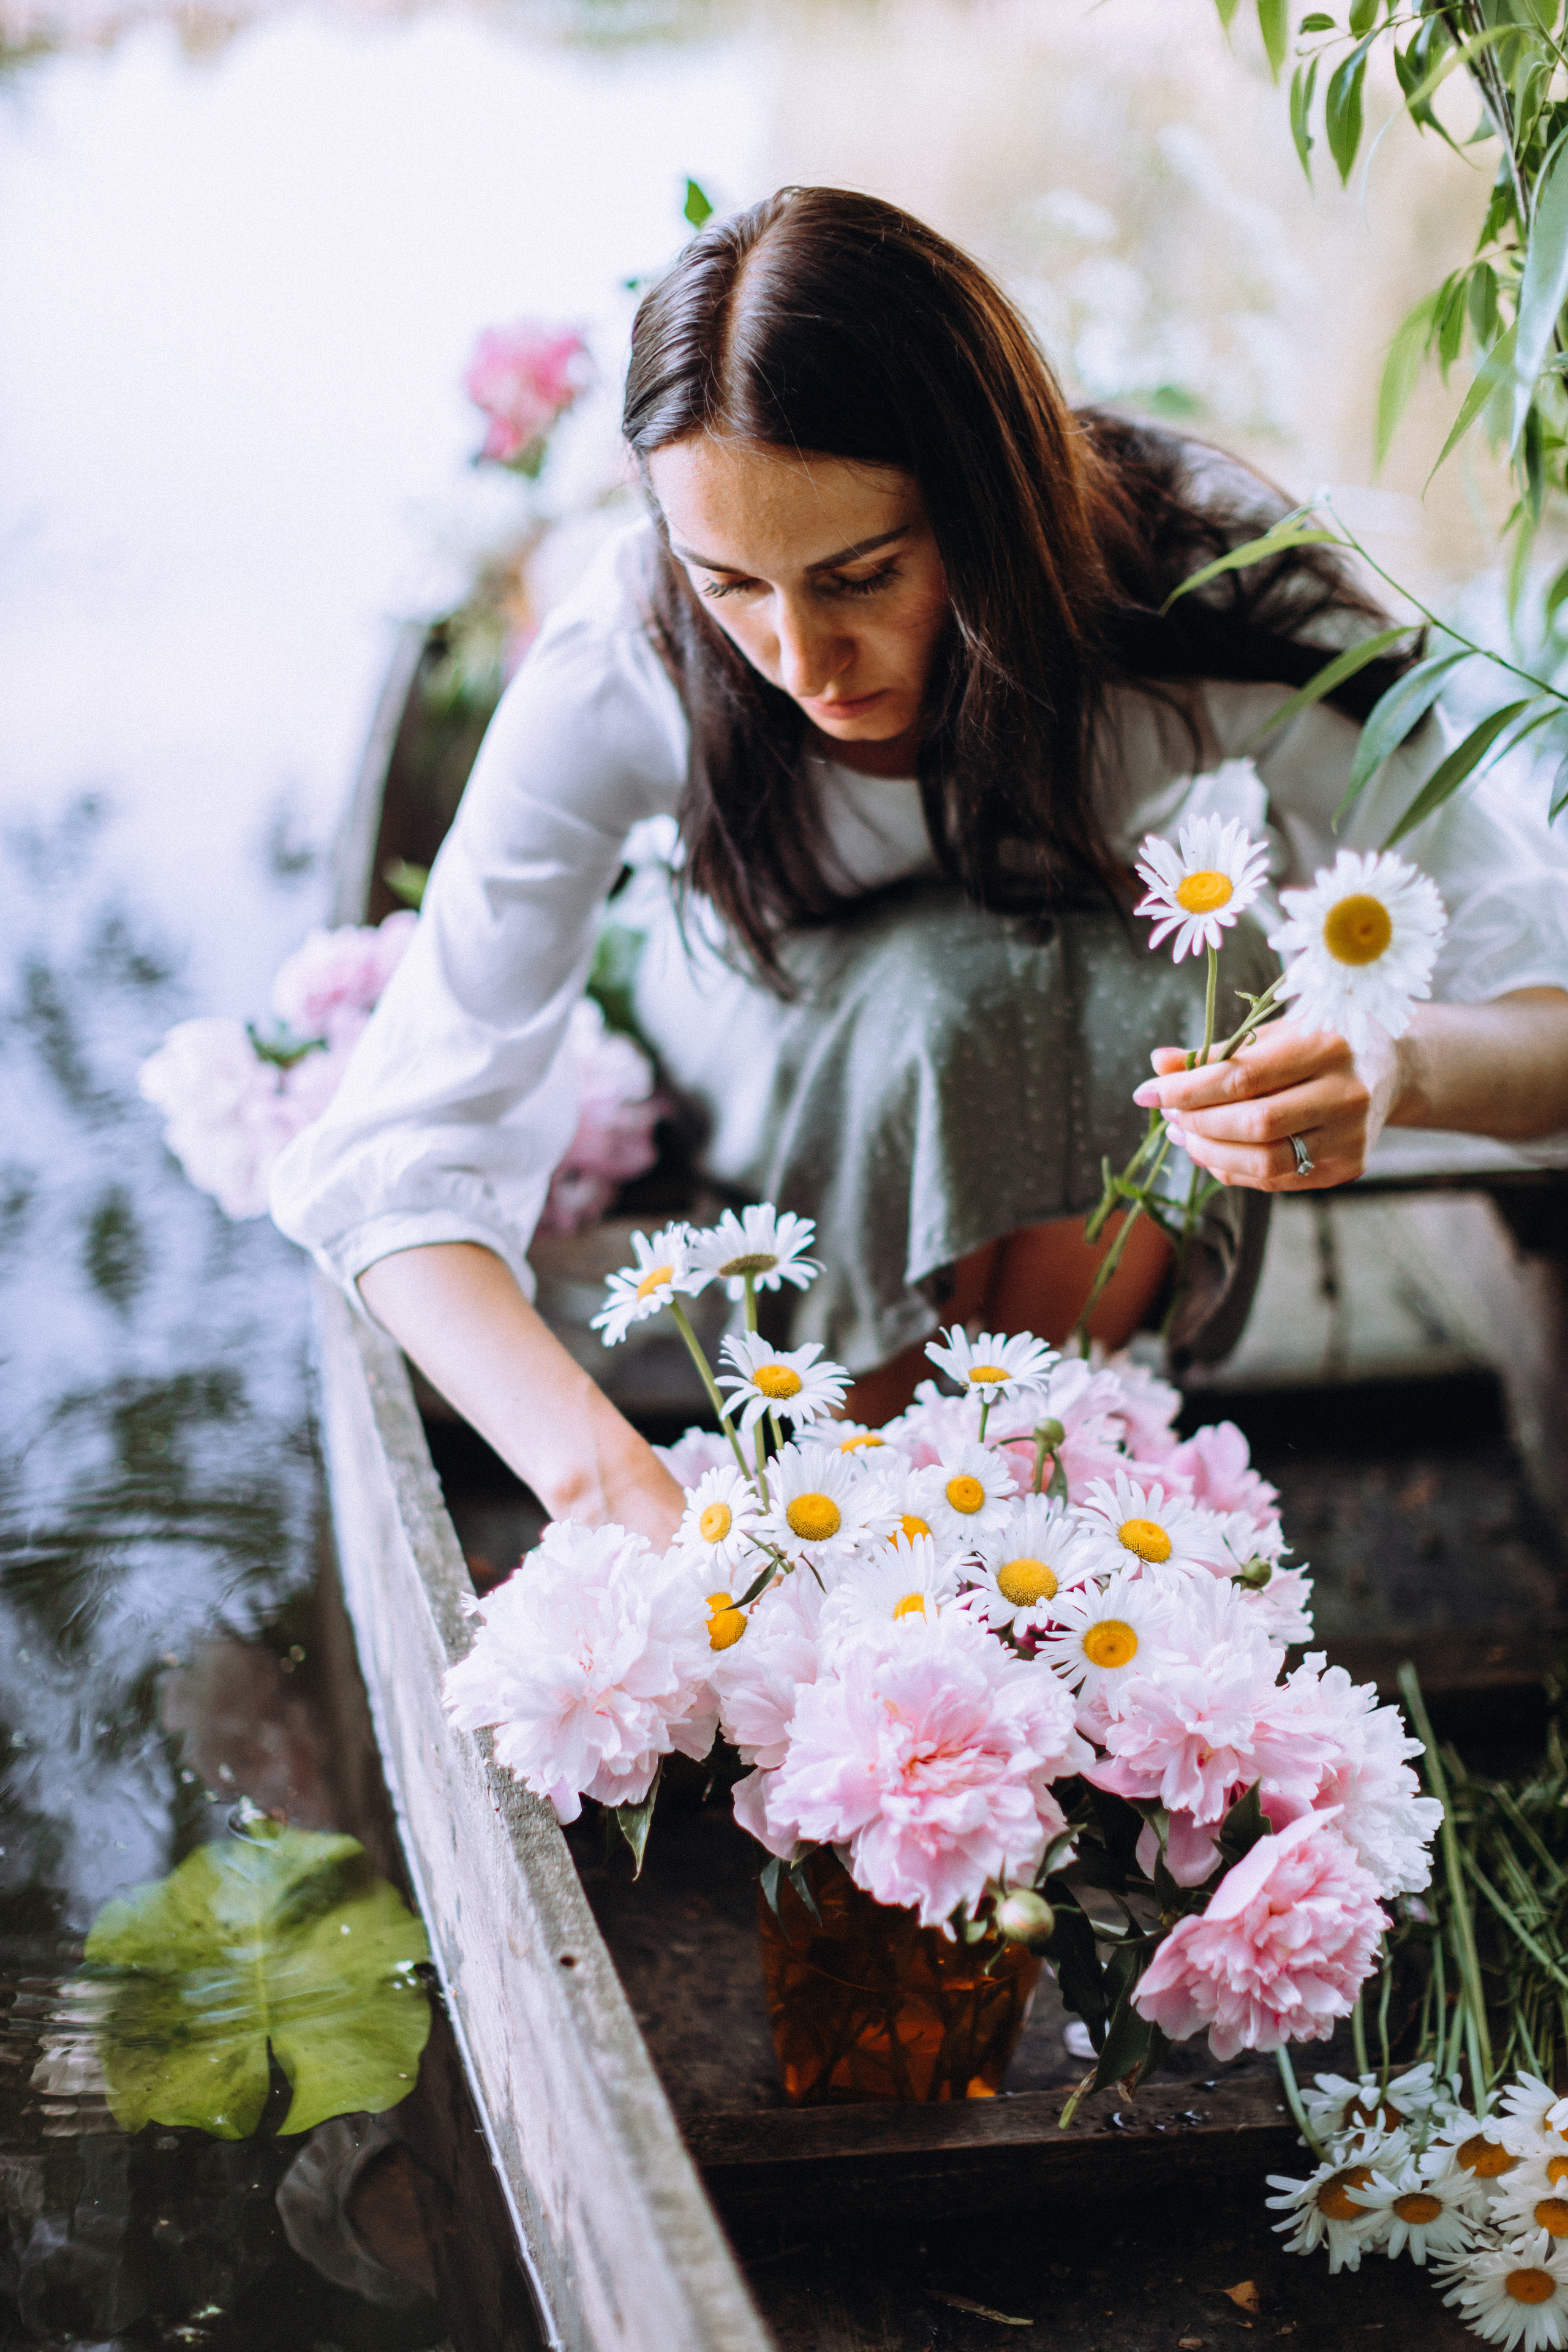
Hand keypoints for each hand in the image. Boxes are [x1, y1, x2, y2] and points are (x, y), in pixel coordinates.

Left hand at [1131, 1021, 1398, 1191]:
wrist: (1392, 1067)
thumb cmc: (1319, 1041)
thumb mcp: (1273, 1032)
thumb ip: (1216, 1051)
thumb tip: (1159, 1065)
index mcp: (1326, 1046)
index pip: (1242, 1077)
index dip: (1186, 1090)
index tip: (1147, 1092)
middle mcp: (1345, 1094)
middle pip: (1253, 1124)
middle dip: (1197, 1123)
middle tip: (1168, 1114)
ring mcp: (1350, 1137)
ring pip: (1264, 1162)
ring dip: (1210, 1153)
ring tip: (1183, 1135)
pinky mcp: (1347, 1166)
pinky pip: (1276, 1180)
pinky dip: (1233, 1169)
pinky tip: (1212, 1151)